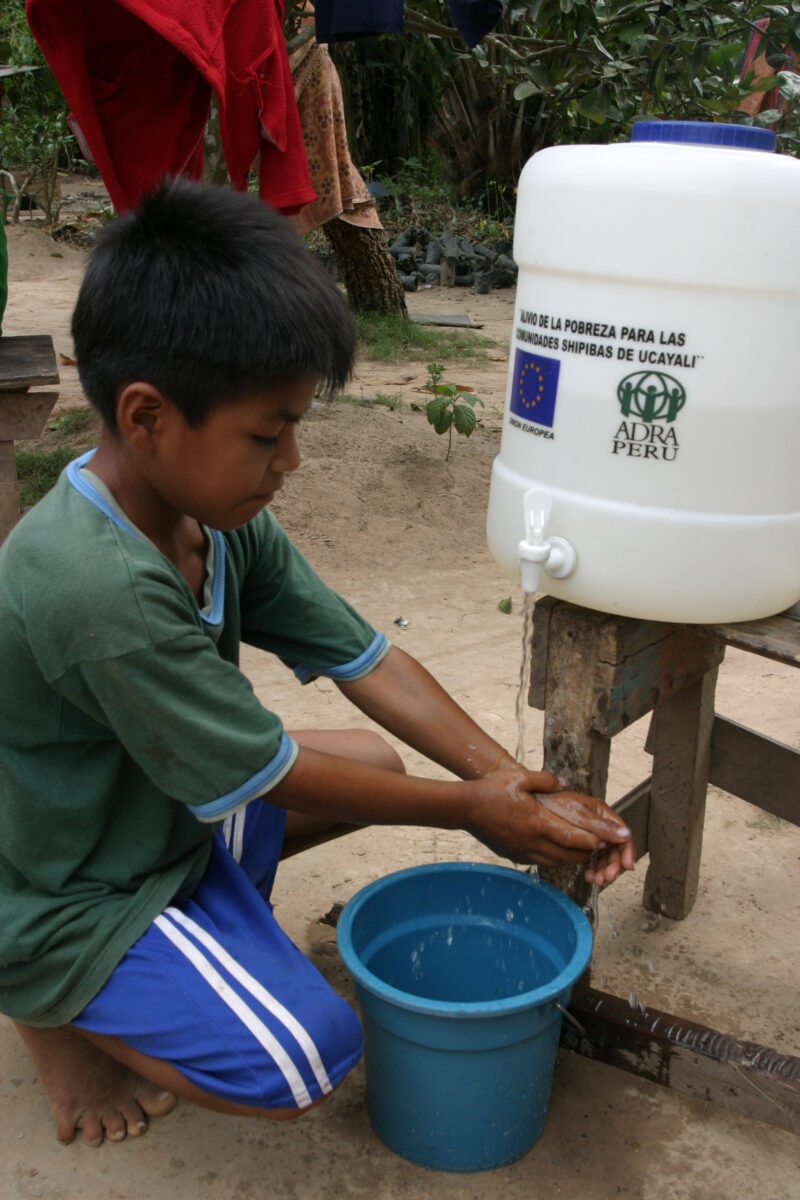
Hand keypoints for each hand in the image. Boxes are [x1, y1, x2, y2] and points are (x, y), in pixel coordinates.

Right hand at [464, 765, 633, 870]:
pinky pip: (540, 862)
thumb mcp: (520, 777)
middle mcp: (532, 841)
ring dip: (571, 859)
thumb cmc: (492, 790)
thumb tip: (563, 784)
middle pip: (567, 855)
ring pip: (554, 862)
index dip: (591, 841)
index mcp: (537, 822)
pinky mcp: (514, 855)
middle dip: (586, 854)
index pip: (572, 837)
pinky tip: (558, 854)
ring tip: (584, 854)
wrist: (465, 808)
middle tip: (601, 850)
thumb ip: (545, 780)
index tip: (606, 841)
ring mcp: (522, 851)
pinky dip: (554, 860)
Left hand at [535, 789, 635, 883]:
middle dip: (614, 864)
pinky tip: (588, 876)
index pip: (623, 834)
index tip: (627, 866)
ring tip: (596, 880)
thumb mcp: (579, 815)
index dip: (627, 850)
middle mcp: (598, 825)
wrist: (530, 806)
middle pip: (615, 848)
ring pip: (604, 856)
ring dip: (604, 869)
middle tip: (607, 877)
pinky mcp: (579, 845)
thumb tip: (626, 835)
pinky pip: (592, 860)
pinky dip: (593, 869)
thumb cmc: (552, 804)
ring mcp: (589, 836)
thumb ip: (601, 826)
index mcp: (601, 814)